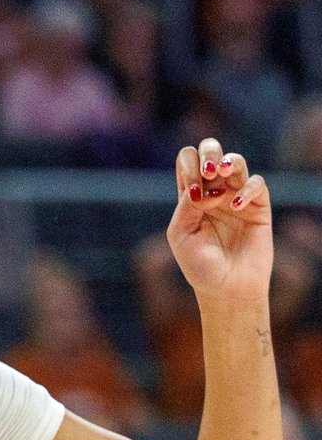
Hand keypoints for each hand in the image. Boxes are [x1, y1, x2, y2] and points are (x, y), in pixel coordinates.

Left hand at [167, 138, 272, 305]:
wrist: (226, 288)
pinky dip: (247, 189)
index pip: (187, 160)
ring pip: (235, 161)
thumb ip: (186, 206)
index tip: (191, 192)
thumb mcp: (181, 234)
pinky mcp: (258, 208)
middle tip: (208, 172)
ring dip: (228, 162)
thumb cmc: (199, 264)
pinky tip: (237, 206)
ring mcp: (236, 197)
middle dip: (208, 152)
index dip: (188, 166)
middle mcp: (213, 190)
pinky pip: (257, 184)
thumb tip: (203, 186)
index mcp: (190, 194)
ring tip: (220, 175)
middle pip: (210, 151)